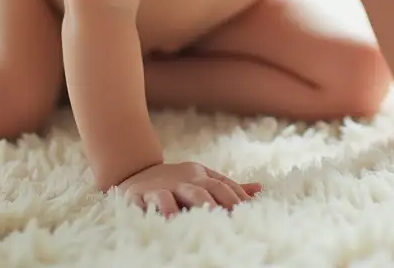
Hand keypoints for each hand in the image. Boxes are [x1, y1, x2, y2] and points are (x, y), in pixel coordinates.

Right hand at [116, 161, 261, 215]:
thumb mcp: (201, 179)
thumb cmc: (175, 182)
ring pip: (174, 194)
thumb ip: (227, 187)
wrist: (133, 172)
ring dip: (185, 206)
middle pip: (201, 189)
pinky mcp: (139, 197)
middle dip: (216, 203)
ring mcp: (159, 188)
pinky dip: (157, 211)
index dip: (235, 198)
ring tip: (200, 219)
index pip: (221, 185)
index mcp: (198, 175)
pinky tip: (167, 222)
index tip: (249, 213)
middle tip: (230, 219)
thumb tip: (259, 190)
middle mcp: (181, 180)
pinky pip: (147, 203)